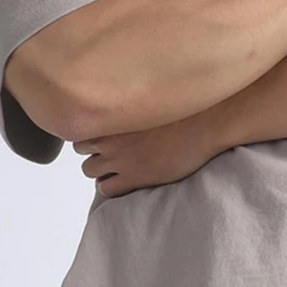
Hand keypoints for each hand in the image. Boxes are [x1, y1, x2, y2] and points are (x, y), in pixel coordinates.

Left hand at [71, 109, 224, 198]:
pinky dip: (109, 187)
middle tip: (108, 150)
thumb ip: (130, 101)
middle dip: (92, 148)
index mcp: (113, 113)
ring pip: (89, 169)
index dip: (90, 129)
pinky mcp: (134, 177)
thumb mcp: (150, 97)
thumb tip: (121, 99)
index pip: (82, 123)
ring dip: (99, 168)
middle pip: (80, 147)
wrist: (205, 125)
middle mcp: (112, 136)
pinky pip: (106, 189)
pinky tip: (121, 183)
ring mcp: (121, 158)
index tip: (99, 132)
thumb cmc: (185, 108)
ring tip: (115, 167)